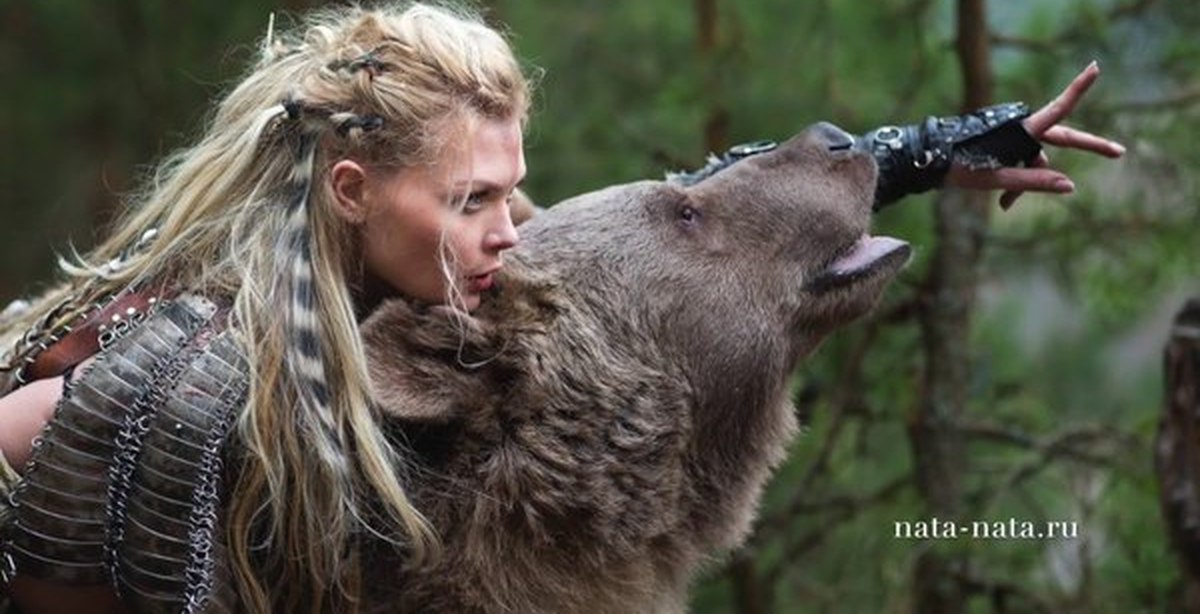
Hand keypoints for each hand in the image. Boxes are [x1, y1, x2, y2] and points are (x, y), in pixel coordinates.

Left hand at [946, 61, 1124, 208]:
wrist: (929, 161)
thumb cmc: (961, 167)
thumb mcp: (997, 179)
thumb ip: (1033, 181)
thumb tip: (1070, 185)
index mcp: (1021, 130)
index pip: (1058, 109)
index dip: (1077, 89)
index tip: (1095, 67)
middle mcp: (1020, 127)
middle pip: (1062, 137)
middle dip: (1087, 147)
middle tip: (1118, 153)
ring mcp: (1013, 135)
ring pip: (1034, 159)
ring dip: (1027, 179)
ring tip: (1006, 203)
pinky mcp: (1004, 142)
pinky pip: (1020, 162)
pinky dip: (1016, 180)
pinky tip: (1005, 204)